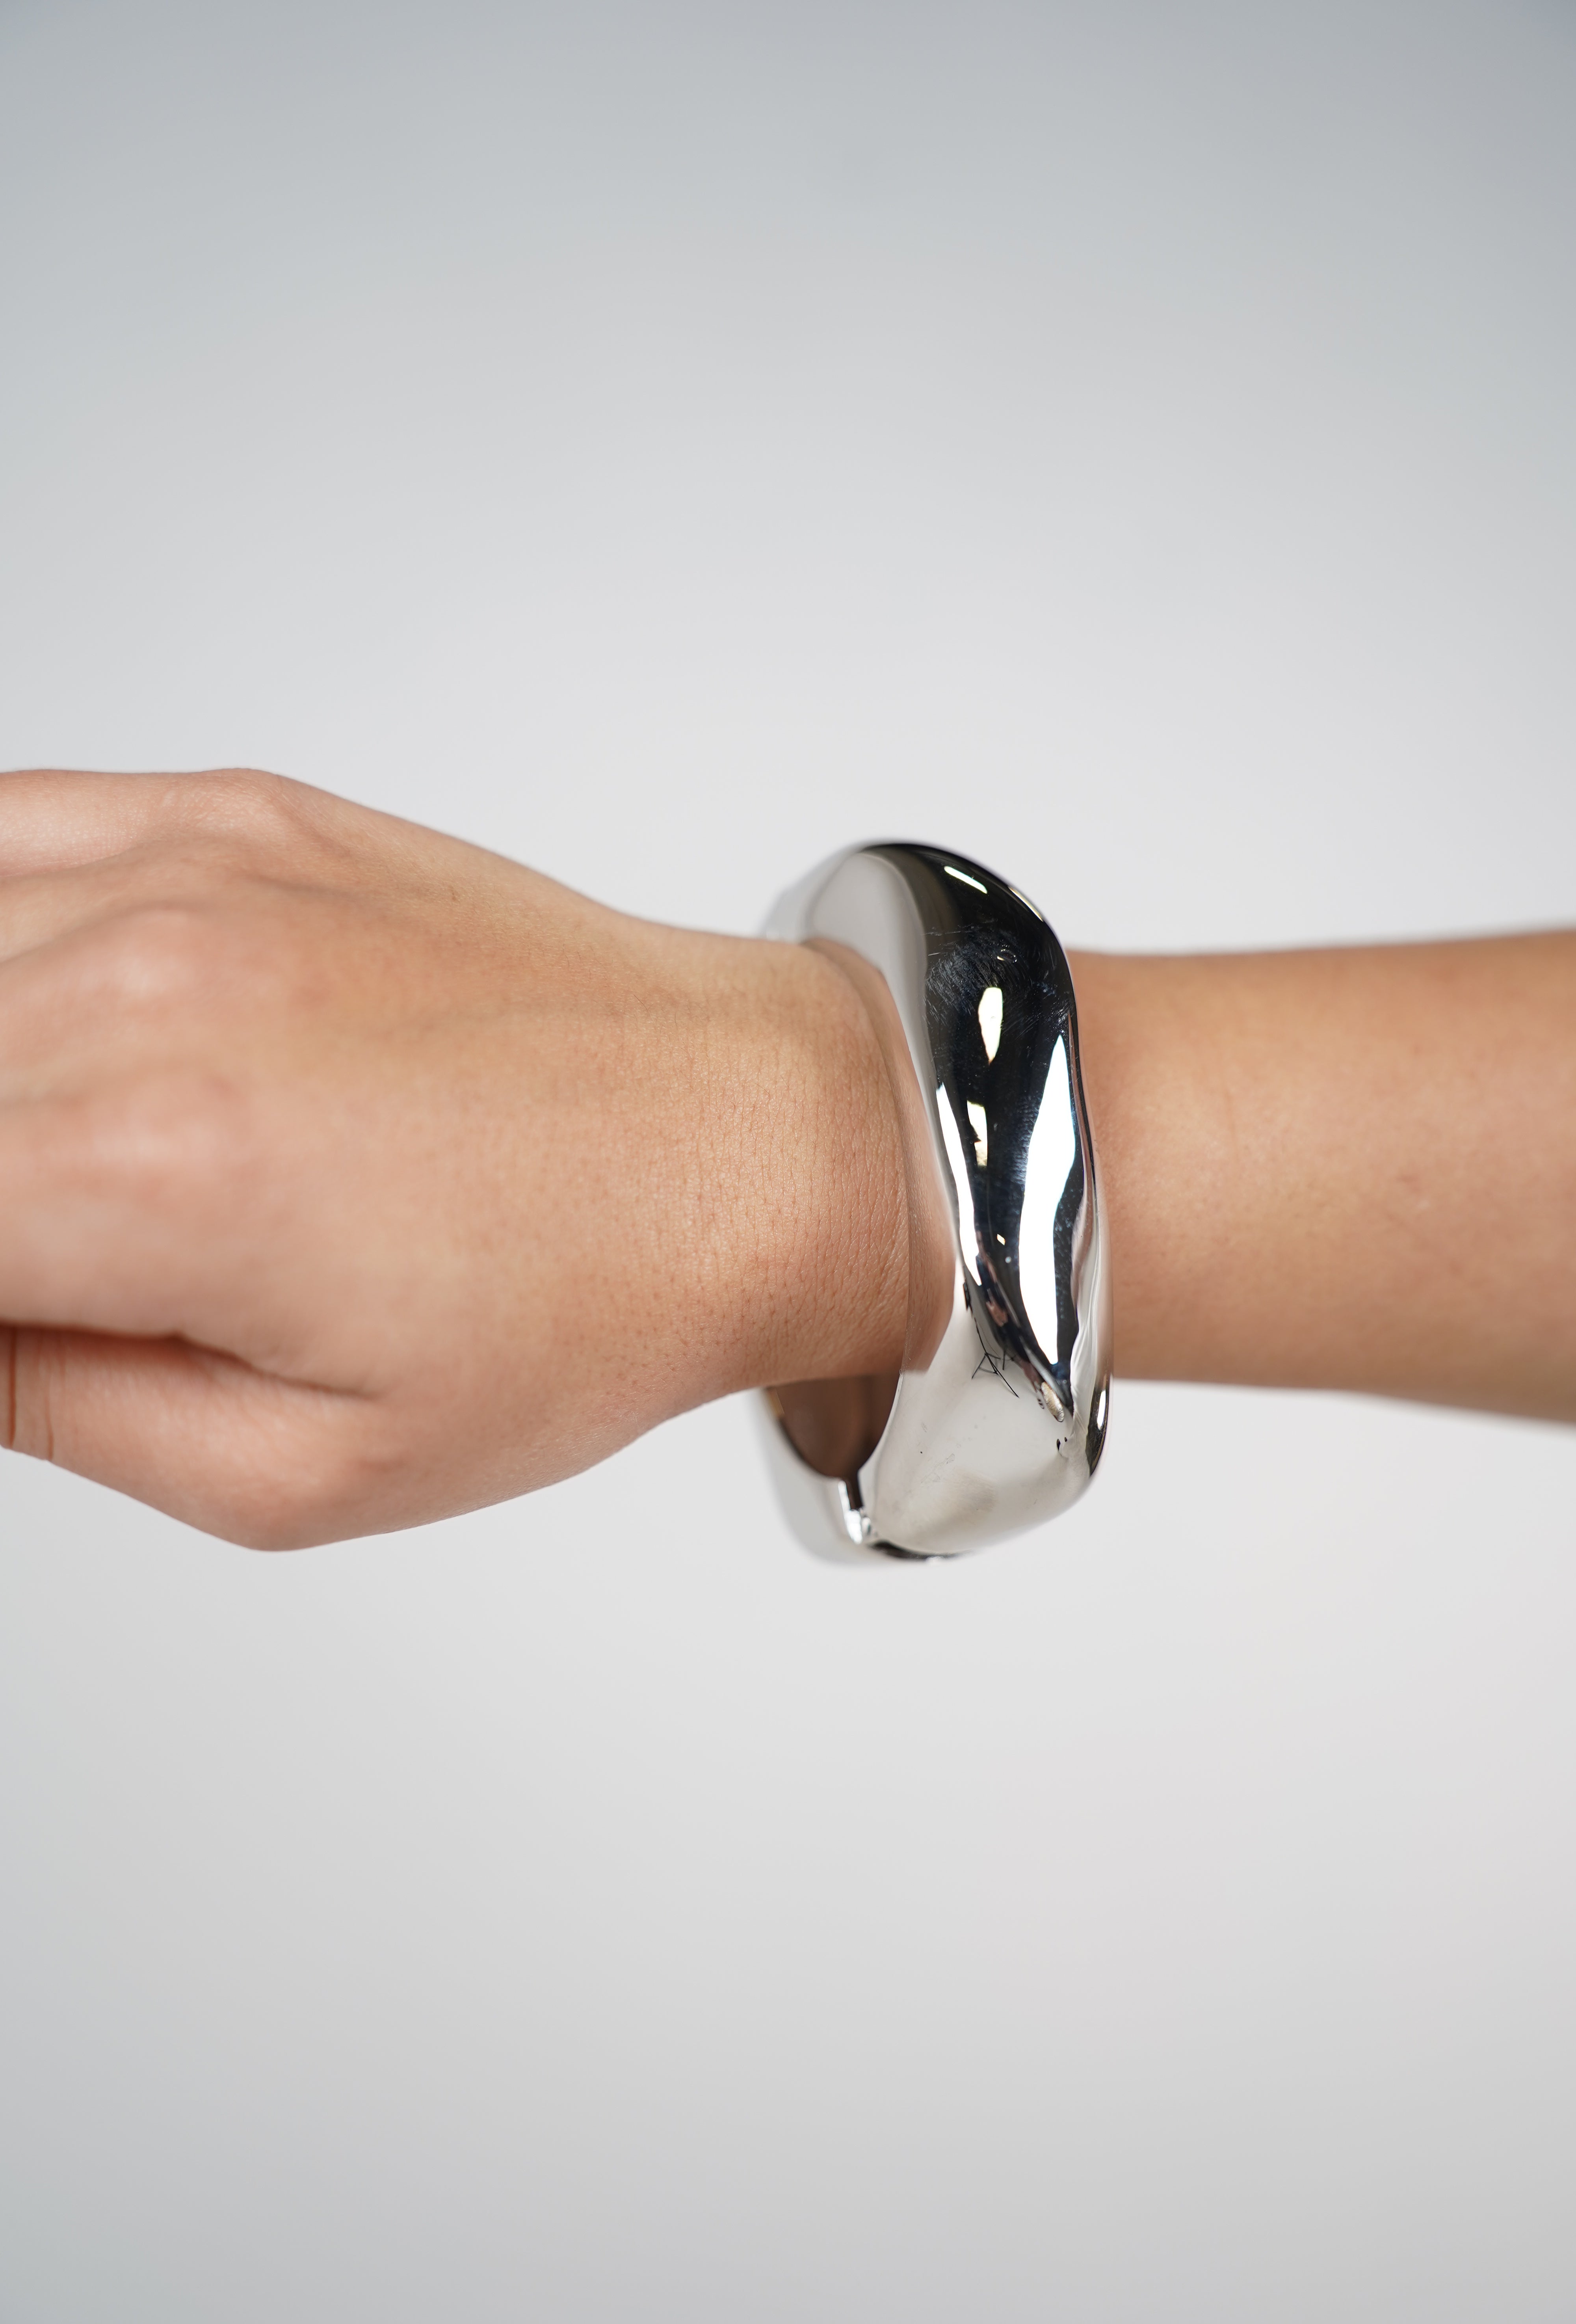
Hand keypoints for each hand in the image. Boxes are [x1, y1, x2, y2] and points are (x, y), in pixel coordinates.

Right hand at [0, 770, 909, 1543]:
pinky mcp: (227, 814)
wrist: (749, 1141)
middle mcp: (140, 988)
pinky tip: (34, 1032)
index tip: (9, 1316)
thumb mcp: (291, 1466)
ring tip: (58, 1183)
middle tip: (40, 1256)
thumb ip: (40, 1400)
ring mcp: (183, 873)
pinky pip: (1, 837)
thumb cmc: (575, 1310)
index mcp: (146, 1175)